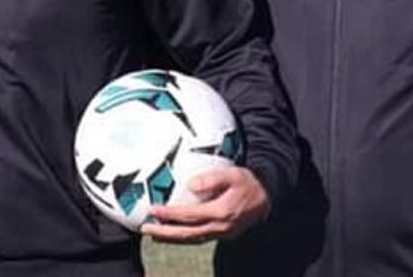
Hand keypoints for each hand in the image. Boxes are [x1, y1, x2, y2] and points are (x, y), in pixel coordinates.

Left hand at [140, 166, 269, 243]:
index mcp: (220, 212)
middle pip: (187, 234)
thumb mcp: (232, 174)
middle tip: (146, 228)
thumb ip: (211, 178)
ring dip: (172, 238)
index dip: (170, 214)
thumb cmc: (247, 182)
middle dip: (165, 233)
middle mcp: (219, 227)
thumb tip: (191, 185)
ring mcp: (221, 234)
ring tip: (154, 234)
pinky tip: (174, 233)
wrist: (267, 197)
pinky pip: (199, 238)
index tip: (153, 210)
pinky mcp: (222, 235)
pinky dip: (184, 238)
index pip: (189, 216)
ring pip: (192, 240)